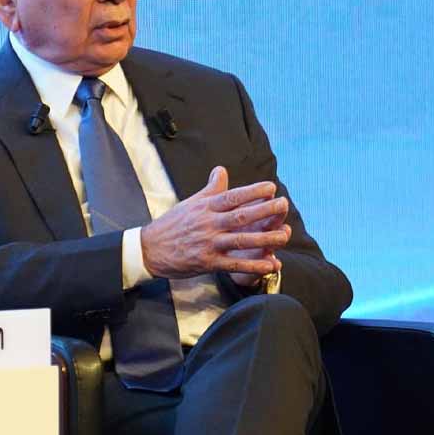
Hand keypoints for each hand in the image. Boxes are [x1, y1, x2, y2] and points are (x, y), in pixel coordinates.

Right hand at [140, 166, 290, 278]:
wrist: (150, 249)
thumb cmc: (172, 224)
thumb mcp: (190, 202)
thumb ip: (210, 188)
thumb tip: (221, 169)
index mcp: (205, 207)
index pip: (232, 196)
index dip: (252, 191)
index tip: (271, 188)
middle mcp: (209, 223)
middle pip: (240, 215)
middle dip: (264, 210)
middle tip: (283, 204)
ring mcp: (209, 243)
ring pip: (241, 239)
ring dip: (264, 238)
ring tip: (284, 235)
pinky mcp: (208, 262)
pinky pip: (234, 264)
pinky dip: (252, 265)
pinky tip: (269, 264)